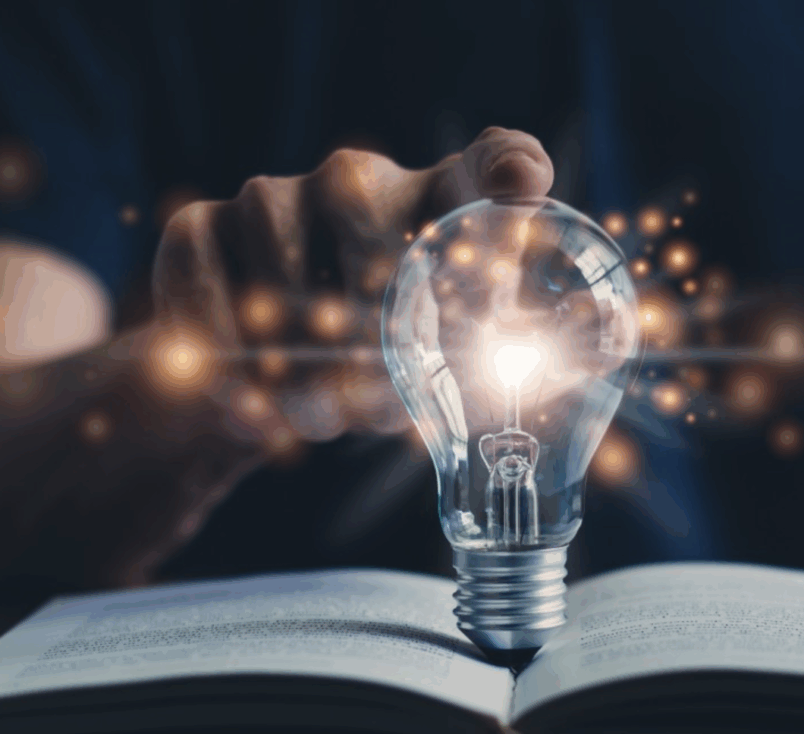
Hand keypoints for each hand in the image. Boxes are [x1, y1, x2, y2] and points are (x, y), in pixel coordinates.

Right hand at [151, 127, 554, 444]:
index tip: (519, 186)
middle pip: (379, 248)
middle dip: (375, 347)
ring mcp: (277, 194)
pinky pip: (211, 297)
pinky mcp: (201, 225)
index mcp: (441, 210)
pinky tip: (247, 399)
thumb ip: (477, 364)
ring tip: (316, 412)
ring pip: (290, 284)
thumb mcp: (439, 375)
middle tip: (367, 404)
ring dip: (304, 372)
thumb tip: (510, 370)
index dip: (507, 172)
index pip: (489, 167)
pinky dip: (229, 364)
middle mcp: (361, 181)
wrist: (260, 381)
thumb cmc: (377, 368)